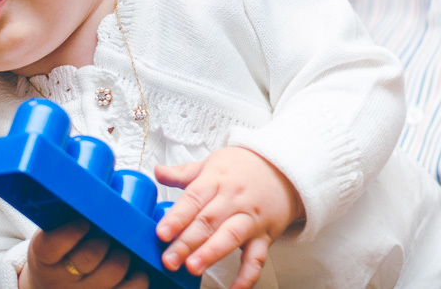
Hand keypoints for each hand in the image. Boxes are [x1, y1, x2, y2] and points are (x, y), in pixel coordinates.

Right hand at [18, 219, 148, 288]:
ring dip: (124, 253)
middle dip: (104, 240)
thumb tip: (94, 177)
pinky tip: (140, 263)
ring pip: (112, 273)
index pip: (52, 245)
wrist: (51, 285)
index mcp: (44, 255)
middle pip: (87, 259)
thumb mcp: (50, 230)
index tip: (85, 220)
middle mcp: (62, 278)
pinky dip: (140, 275)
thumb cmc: (58, 247)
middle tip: (112, 227)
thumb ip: (67, 210)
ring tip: (127, 242)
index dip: (71, 232)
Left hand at [153, 147, 304, 288]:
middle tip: (169, 260)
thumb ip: (184, 173)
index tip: (162, 233)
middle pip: (208, 221)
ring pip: (230, 236)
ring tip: (193, 267)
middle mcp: (233, 199)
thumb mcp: (212, 164)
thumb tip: (157, 172)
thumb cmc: (242, 168)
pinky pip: (257, 258)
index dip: (177, 217)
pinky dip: (247, 276)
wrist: (282, 168)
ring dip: (211, 253)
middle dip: (186, 242)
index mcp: (216, 180)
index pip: (194, 198)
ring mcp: (250, 218)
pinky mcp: (264, 236)